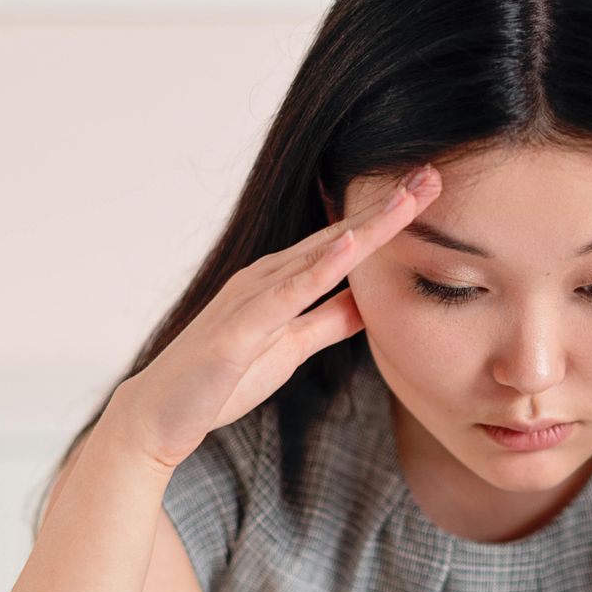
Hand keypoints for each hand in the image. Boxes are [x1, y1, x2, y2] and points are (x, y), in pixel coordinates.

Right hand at [111, 165, 440, 469]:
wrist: (159, 415)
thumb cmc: (219, 380)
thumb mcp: (291, 346)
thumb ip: (328, 320)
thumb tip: (371, 302)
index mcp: (281, 281)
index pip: (345, 242)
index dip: (388, 218)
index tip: (430, 192)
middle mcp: (266, 277)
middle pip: (338, 236)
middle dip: (387, 207)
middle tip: (432, 176)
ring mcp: (250, 298)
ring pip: (319, 255)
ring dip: (364, 226)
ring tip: (406, 198)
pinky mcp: (238, 329)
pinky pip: (285, 295)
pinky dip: (320, 267)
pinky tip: (351, 244)